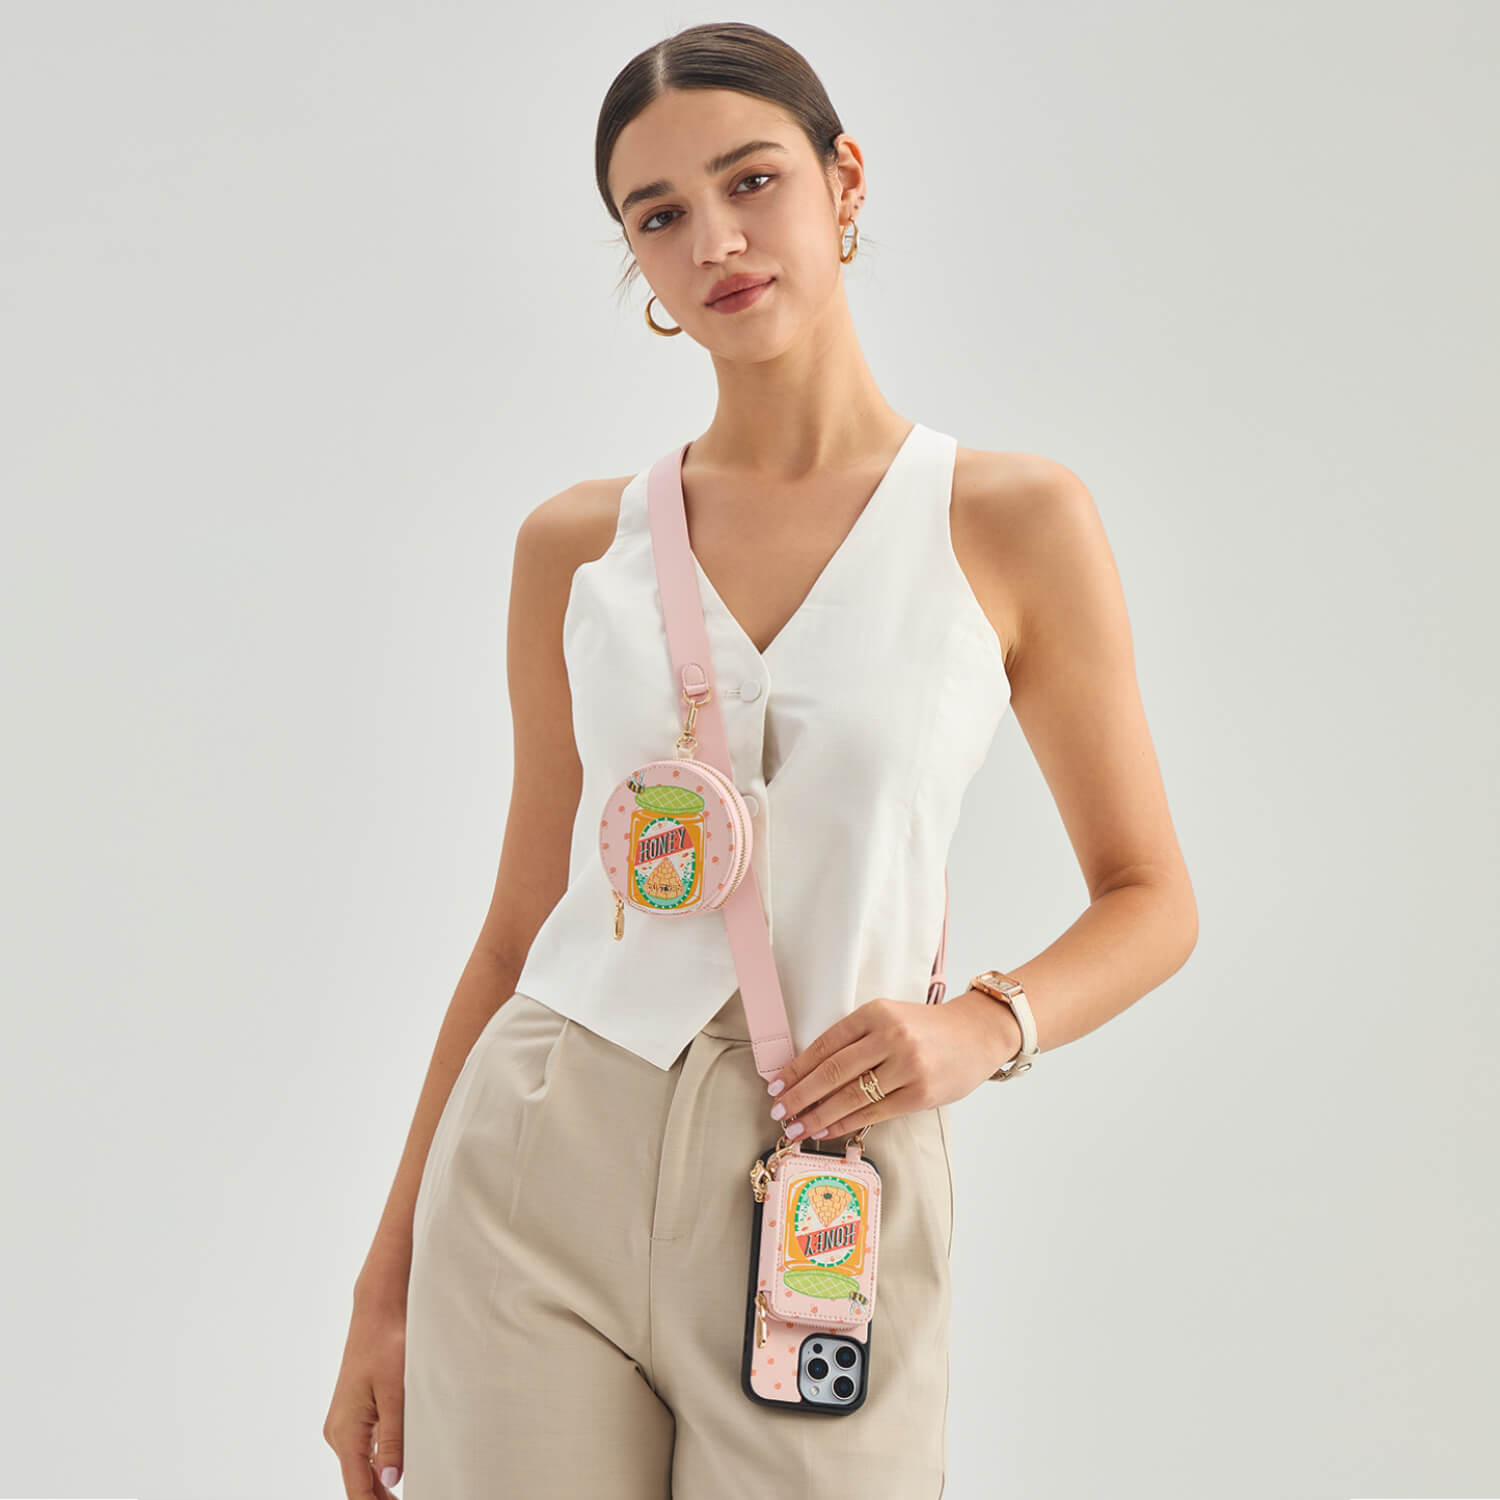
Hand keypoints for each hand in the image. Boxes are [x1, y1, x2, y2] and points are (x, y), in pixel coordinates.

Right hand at [323, 1279, 407, 1496]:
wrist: (379, 1310)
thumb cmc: (388, 1344)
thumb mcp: (396, 1392)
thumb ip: (394, 1439)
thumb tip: (388, 1483)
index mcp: (346, 1431)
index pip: (358, 1488)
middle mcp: (339, 1432)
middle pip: (358, 1483)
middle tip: (418, 1499)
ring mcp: (345, 1424)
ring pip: (361, 1469)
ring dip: (381, 1488)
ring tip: (412, 1495)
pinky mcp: (355, 1414)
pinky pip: (365, 1451)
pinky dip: (379, 1468)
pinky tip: (398, 1476)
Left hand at [764, 990, 1022, 1142]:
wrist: (977, 1033)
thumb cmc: (927, 1029)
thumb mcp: (890, 1018)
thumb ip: (857, 1039)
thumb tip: (810, 1073)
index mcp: (876, 1012)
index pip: (827, 1043)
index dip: (798, 1067)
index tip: (776, 1083)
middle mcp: (890, 1036)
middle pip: (833, 1071)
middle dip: (800, 1094)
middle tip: (778, 1111)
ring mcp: (907, 1066)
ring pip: (851, 1096)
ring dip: (818, 1114)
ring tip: (796, 1127)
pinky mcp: (920, 1094)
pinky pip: (874, 1113)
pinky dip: (845, 1123)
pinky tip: (827, 1130)